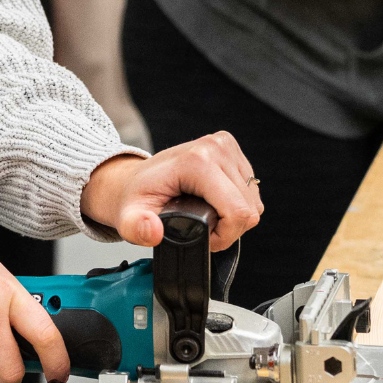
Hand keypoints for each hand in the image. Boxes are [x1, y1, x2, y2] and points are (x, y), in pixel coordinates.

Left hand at [81, 137, 262, 250]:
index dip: (224, 235)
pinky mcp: (230, 148)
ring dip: (233, 215)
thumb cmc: (136, 197)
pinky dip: (236, 202)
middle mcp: (214, 148)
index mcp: (196, 161)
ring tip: (206, 213)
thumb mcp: (129, 218)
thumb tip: (153, 231)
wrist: (134, 179)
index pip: (237, 211)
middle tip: (203, 228)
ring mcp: (224, 145)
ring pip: (253, 200)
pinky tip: (214, 201)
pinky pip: (250, 189)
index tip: (203, 237)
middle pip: (249, 208)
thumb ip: (138, 228)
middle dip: (229, 228)